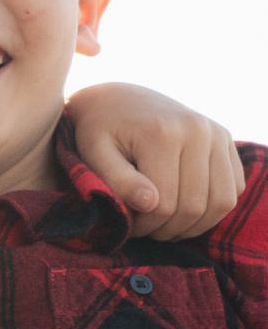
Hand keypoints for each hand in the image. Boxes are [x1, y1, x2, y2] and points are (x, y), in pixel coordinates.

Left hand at [68, 84, 243, 239]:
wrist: (119, 100)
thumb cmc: (99, 131)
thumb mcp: (95, 154)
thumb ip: (118, 181)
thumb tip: (150, 203)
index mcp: (163, 134)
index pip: (164, 205)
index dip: (144, 226)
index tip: (127, 225)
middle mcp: (198, 131)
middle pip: (194, 207)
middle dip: (167, 228)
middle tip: (145, 227)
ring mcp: (216, 133)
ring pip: (221, 202)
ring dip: (194, 224)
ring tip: (165, 221)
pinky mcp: (225, 139)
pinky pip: (234, 188)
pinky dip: (213, 208)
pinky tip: (185, 207)